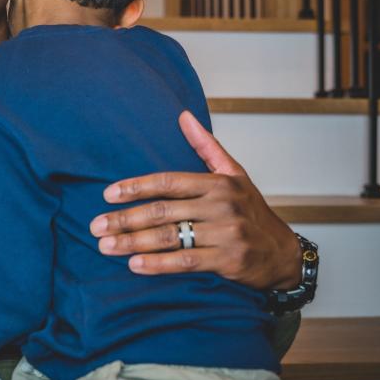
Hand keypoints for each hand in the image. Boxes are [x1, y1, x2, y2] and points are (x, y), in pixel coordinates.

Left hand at [90, 111, 301, 290]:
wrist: (283, 253)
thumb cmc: (251, 211)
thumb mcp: (234, 174)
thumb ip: (206, 146)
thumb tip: (183, 115)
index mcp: (218, 182)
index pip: (168, 181)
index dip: (136, 187)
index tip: (109, 194)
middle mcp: (222, 205)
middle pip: (163, 211)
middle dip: (125, 219)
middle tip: (96, 226)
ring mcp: (226, 233)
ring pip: (170, 237)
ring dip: (133, 242)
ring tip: (106, 246)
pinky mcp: (228, 260)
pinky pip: (186, 261)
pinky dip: (158, 264)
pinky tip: (134, 264)